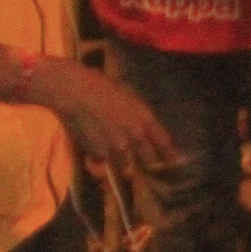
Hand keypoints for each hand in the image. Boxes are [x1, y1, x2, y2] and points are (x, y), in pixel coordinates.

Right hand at [24, 56, 176, 173]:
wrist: (72, 92)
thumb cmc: (100, 84)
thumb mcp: (126, 95)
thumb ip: (136, 114)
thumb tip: (140, 126)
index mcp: (144, 118)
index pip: (164, 142)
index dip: (172, 154)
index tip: (178, 163)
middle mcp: (134, 137)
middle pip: (148, 159)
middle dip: (149, 163)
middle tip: (148, 164)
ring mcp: (115, 148)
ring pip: (126, 166)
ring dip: (124, 164)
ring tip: (117, 159)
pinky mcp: (97, 154)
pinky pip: (103, 162)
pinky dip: (100, 158)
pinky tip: (94, 147)